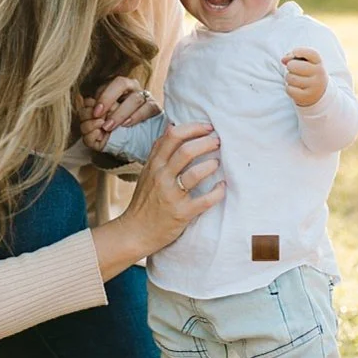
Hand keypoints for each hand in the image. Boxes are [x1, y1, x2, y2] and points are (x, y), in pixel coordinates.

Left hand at [80, 75, 159, 148]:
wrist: (136, 137)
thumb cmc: (117, 123)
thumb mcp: (103, 117)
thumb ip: (95, 112)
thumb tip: (87, 108)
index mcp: (119, 86)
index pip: (109, 84)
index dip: (102, 96)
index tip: (95, 112)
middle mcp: (133, 87)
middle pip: (121, 84)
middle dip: (108, 99)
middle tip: (99, 116)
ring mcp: (145, 96)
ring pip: (135, 98)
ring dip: (120, 113)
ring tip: (109, 126)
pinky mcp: (155, 108)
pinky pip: (148, 108)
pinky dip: (137, 116)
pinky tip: (126, 124)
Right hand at [93, 122, 222, 279]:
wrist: (135, 231)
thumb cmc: (145, 200)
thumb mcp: (147, 171)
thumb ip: (159, 151)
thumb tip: (172, 126)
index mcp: (155, 164)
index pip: (173, 135)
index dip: (194, 128)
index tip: (208, 128)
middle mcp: (161, 177)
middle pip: (186, 151)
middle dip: (206, 143)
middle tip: (218, 142)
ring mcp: (171, 195)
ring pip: (195, 174)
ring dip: (211, 165)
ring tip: (217, 163)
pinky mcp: (181, 213)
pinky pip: (204, 200)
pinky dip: (217, 192)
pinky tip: (222, 187)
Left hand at [282, 48, 327, 107]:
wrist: (319, 92)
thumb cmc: (308, 72)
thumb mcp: (305, 62)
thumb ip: (293, 56)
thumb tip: (283, 60)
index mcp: (318, 62)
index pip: (311, 53)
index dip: (300, 51)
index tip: (295, 52)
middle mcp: (319, 73)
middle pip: (293, 66)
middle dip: (289, 66)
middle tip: (293, 69)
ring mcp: (314, 86)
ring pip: (290, 78)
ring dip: (288, 78)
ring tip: (294, 79)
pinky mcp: (307, 96)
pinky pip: (289, 89)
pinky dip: (289, 88)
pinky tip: (295, 88)